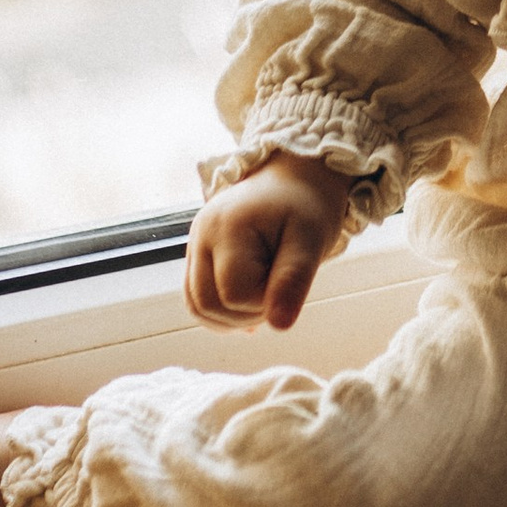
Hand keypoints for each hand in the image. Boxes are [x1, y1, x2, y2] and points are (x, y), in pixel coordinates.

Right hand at [185, 151, 353, 329]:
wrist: (295, 180)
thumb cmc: (306, 207)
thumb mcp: (311, 241)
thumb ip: (293, 282)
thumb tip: (279, 326)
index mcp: (227, 227)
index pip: (233, 294)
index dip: (264, 302)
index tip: (288, 282)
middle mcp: (201, 234)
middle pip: (206, 304)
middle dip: (245, 314)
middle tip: (278, 293)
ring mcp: (195, 244)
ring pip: (196, 306)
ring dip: (231, 318)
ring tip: (265, 299)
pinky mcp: (198, 253)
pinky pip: (197, 297)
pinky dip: (222, 310)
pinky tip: (249, 305)